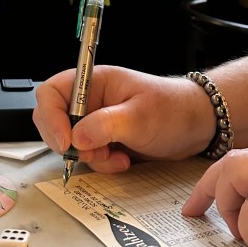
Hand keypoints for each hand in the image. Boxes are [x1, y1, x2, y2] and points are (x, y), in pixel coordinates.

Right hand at [33, 66, 212, 172]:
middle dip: (68, 143)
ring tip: (116, 156)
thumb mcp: (141, 116)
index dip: (51, 117)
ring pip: (70, 143)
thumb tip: (76, 137)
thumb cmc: (173, 109)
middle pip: (53, 120)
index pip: (51, 93)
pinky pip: (87, 156)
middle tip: (93, 153)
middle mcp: (90, 100)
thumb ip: (106, 125)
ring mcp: (95, 121)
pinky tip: (123, 160)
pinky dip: (101, 164)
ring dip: (89, 157)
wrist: (196, 126)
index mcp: (94, 82)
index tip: (65, 141)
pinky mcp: (104, 140)